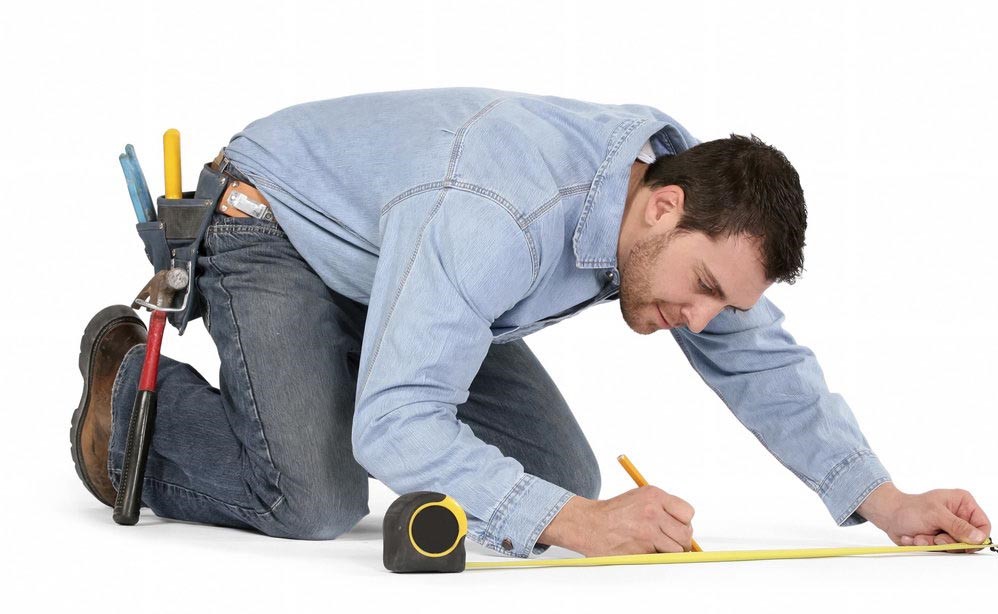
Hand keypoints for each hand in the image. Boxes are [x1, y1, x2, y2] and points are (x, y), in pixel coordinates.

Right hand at [539, 486, 694, 556]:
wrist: (588, 524)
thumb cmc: (613, 513)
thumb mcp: (639, 497)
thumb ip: (662, 507)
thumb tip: (685, 524)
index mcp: (654, 496)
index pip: (687, 512)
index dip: (684, 522)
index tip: (677, 526)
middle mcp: (652, 512)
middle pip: (685, 533)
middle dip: (681, 541)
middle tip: (670, 541)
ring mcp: (647, 532)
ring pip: (677, 549)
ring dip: (670, 552)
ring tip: (656, 547)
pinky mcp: (641, 550)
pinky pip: (662, 558)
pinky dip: (657, 558)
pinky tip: (645, 551)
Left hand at [859, 483, 990, 552]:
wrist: (889, 516)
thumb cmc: (909, 509)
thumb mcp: (935, 514)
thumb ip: (958, 526)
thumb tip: (978, 537)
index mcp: (963, 503)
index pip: (983, 526)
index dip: (976, 538)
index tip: (962, 542)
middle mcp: (959, 516)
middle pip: (970, 540)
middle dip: (948, 541)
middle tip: (935, 536)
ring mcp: (949, 529)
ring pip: (955, 547)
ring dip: (935, 544)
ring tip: (921, 534)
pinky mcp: (940, 539)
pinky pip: (941, 550)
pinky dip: (927, 546)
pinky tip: (916, 537)